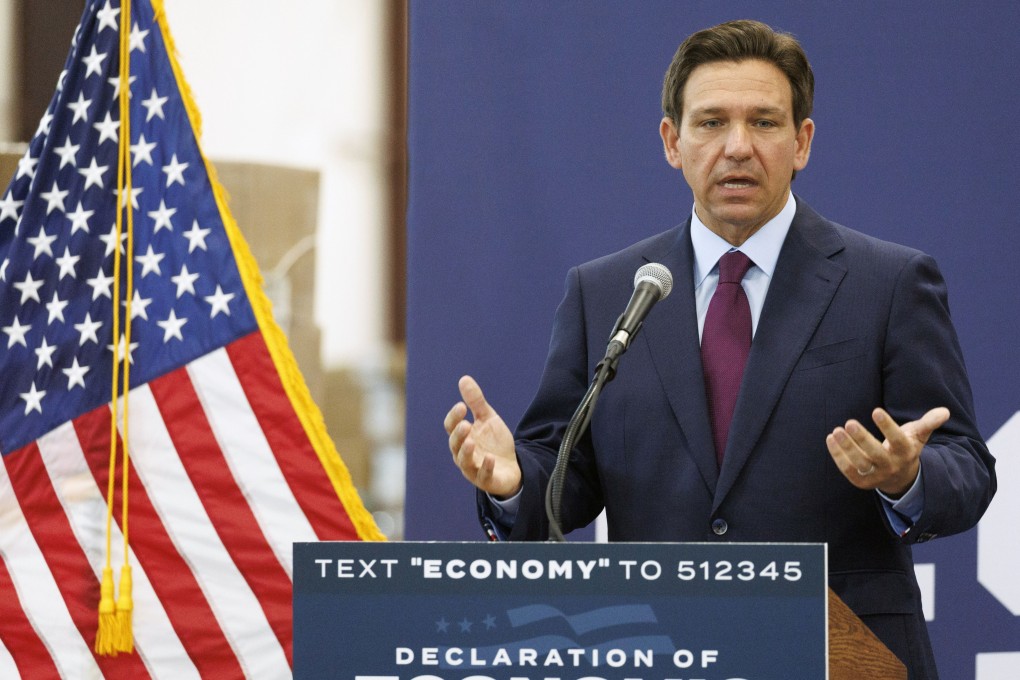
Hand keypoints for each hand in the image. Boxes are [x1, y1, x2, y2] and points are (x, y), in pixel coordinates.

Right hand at [443, 375, 521, 497]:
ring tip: (472, 441)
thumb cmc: (494, 442)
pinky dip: (486, 467)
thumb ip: (476, 402)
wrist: (511, 466)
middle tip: (466, 424)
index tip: (462, 406)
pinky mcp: (486, 480)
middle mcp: (463, 454)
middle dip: (459, 435)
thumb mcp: (487, 418)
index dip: (454, 417)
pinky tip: (491, 458)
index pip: (451, 427)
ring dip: (467, 452)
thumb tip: (464, 379)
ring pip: (464, 462)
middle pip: (455, 445)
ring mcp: (473, 468)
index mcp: (462, 437)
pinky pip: (483, 475)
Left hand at [826, 406, 949, 496]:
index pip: (898, 440)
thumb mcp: (918, 436)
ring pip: (859, 463)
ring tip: (836, 431)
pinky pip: (848, 470)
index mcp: (906, 453)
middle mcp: (891, 466)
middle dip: (862, 439)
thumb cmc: (906, 448)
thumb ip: (929, 423)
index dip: (888, 427)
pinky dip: (837, 456)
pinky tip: (830, 439)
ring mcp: (876, 476)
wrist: (900, 478)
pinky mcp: (861, 481)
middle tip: (849, 422)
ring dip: (846, 447)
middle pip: (876, 454)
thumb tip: (945, 411)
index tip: (876, 411)